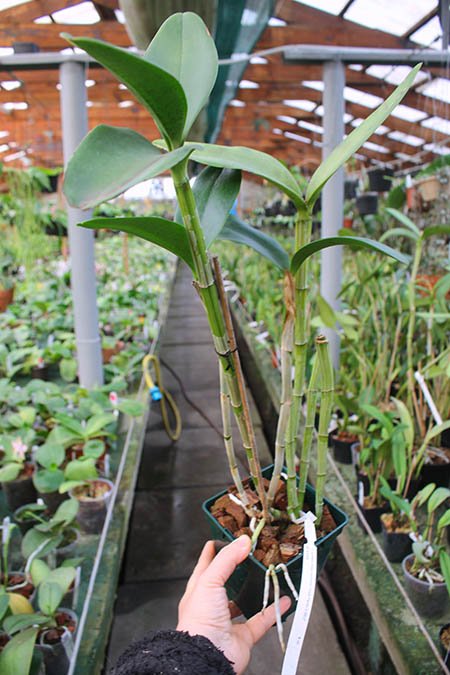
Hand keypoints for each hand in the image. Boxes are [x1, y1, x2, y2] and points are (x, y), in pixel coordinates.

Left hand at [177, 535, 290, 674]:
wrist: (207, 655)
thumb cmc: (199, 620)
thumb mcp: (209, 580)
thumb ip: (227, 559)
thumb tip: (242, 541)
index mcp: (199, 590)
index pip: (206, 565)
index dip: (214, 551)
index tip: (223, 538)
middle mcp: (212, 605)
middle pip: (227, 583)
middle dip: (238, 571)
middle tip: (252, 556)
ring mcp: (227, 621)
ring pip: (244, 602)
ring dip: (256, 592)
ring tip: (267, 577)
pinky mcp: (243, 636)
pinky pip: (261, 621)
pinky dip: (274, 611)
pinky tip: (283, 601)